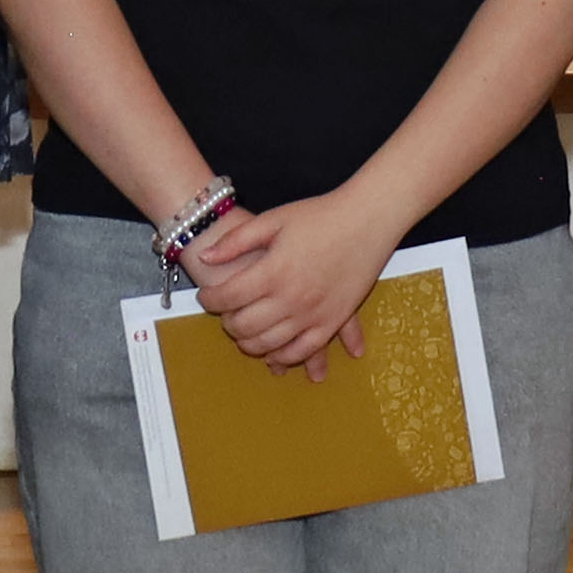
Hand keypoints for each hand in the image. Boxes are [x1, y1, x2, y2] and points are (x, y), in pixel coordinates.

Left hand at [184, 189, 394, 378]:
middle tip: (225, 313)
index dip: (210, 300)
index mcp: (273, 271)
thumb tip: (205, 257)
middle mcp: (291, 297)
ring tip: (244, 331)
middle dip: (227, 323)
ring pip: (270, 344)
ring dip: (250, 342)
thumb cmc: (320, 215)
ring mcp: (313, 313)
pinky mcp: (332, 321)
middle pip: (245, 326)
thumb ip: (237, 241)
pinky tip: (273, 352)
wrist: (367, 220)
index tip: (206, 296)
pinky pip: (303, 350)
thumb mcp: (273, 219)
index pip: (228, 297)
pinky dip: (283, 356)